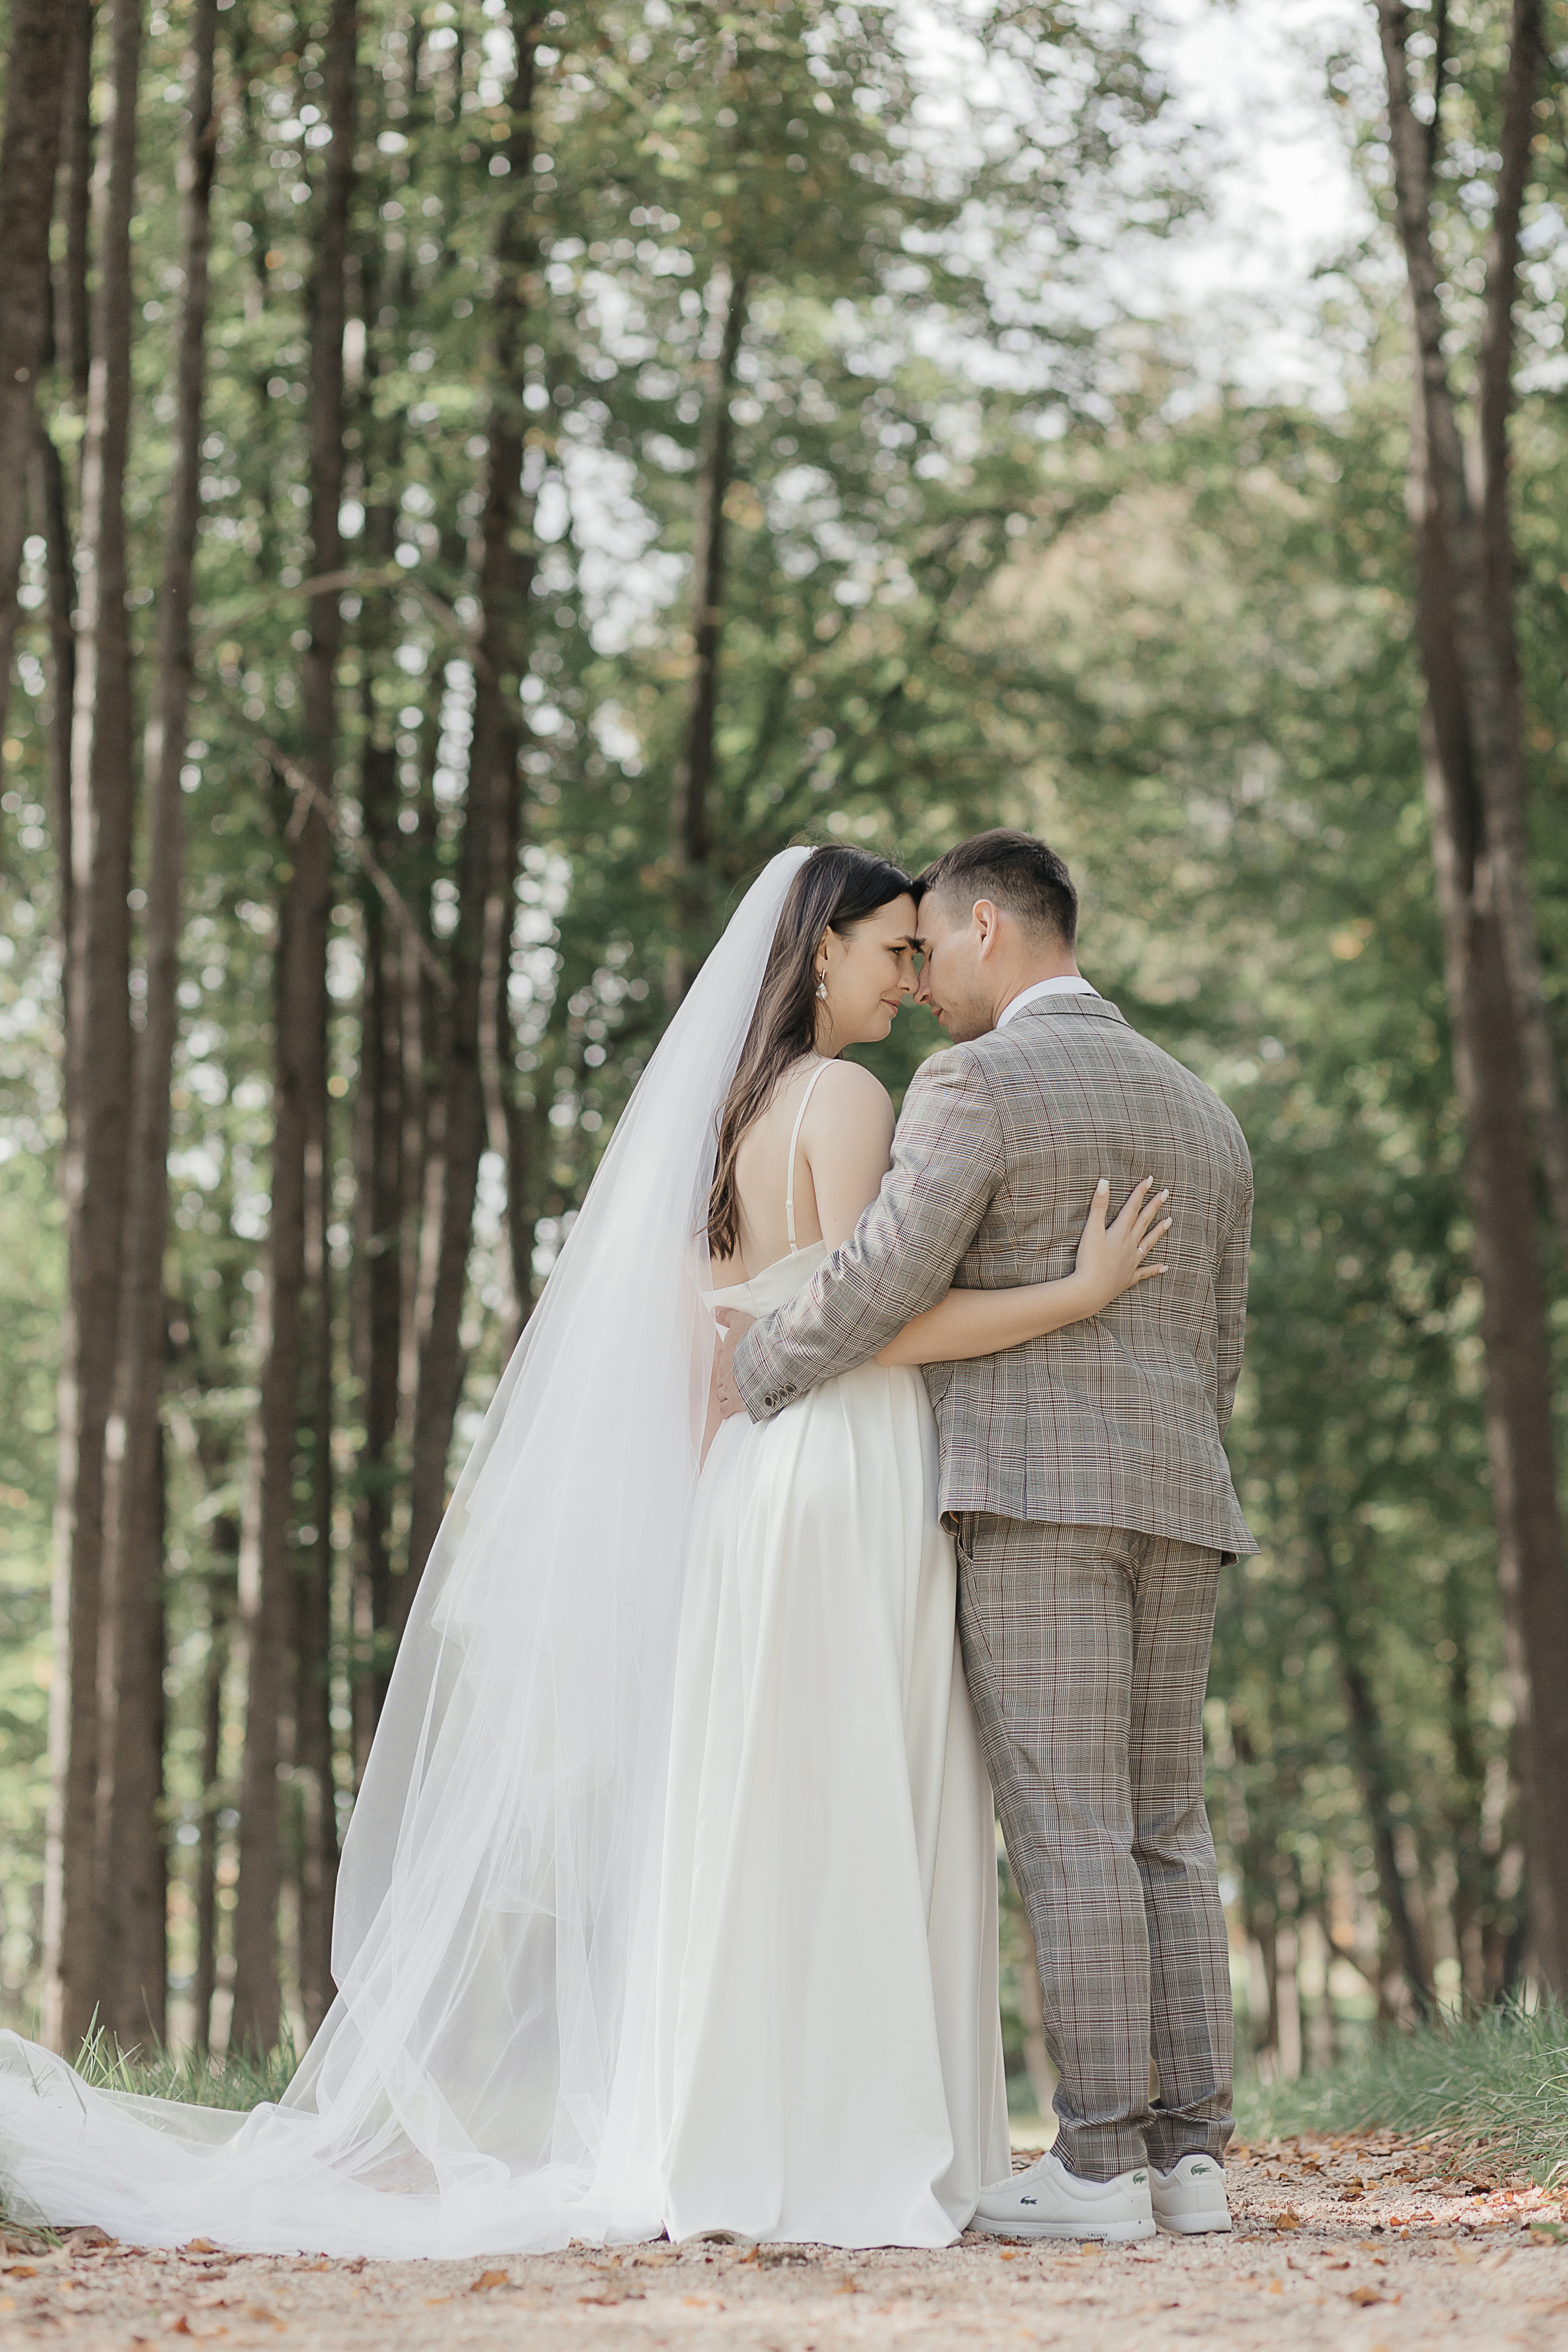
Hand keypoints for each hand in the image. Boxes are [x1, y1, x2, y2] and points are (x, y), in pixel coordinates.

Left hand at [712, 1310, 753, 1420]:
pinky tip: (729, 1409)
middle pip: (720, 1376)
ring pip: (720, 1392)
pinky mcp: (735, 1402)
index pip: (722, 1357)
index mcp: (727, 1352)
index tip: (735, 1360)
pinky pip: (724, 1409)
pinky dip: (725, 1410)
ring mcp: (728, 1387)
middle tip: (737, 1378)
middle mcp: (724, 1370)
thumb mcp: (742, 1320)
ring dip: (725, 1393)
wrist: (767, 1361)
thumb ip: (729, 1315)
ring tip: (734, 1393)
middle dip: (726, 1377)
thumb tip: (713, 1310)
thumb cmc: (757, 1341)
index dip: (728, 1359)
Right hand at [1072, 1176, 1169, 1312]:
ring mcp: (1131, 1261)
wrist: (1091, 1289)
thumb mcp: (1091, 1230)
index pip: (1132, 1208)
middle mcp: (1130, 1245)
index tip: (1150, 1180)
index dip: (1140, 1192)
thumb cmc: (1089, 1260)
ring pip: (1148, 1243)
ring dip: (1159, 1231)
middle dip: (1154, 1206)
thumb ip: (1098, 1206)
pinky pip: (1144, 1272)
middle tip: (1166, 1194)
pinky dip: (1154, 1269)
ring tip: (1170, 1221)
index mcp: (1120, 1232)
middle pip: (1144, 1222)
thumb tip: (1104, 1181)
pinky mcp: (1128, 1277)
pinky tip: (1164, 1267)